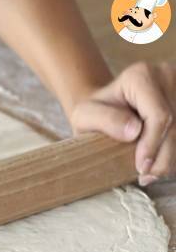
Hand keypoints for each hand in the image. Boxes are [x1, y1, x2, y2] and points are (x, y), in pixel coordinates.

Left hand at [69, 62, 175, 185]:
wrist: (103, 106)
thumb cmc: (92, 112)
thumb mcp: (85, 116)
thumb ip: (105, 120)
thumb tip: (135, 131)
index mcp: (141, 75)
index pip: (159, 116)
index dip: (152, 145)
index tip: (141, 167)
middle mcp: (166, 74)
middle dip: (163, 156)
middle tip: (146, 177)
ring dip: (171, 156)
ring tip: (151, 174)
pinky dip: (173, 150)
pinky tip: (159, 163)